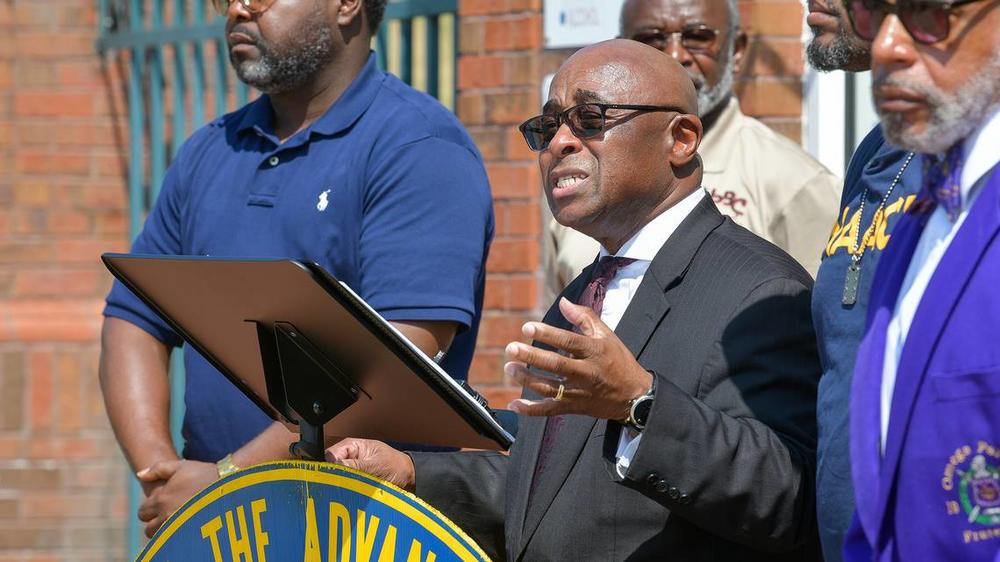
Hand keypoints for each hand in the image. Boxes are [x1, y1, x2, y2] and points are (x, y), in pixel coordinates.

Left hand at [137, 459, 217, 536]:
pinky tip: (186, 526)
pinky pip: (174, 541)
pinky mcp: (190, 533)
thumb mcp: (181, 466)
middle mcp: (166, 514)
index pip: (143, 512)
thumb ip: (158, 469)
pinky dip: (177, 535)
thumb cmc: (204, 473)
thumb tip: (140, 475)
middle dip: (156, 522)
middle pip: (149, 529)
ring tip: (178, 521)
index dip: (150, 509)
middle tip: (169, 514)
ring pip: (161, 537)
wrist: (229, 484)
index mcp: (161, 499)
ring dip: (165, 531)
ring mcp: (178, 526)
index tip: (162, 504)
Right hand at [325, 438, 415, 491]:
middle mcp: (347, 458)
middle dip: (332, 479)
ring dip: (339, 487)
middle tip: (337, 488)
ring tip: (346, 494)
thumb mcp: (376, 464)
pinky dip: (346, 493)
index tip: (329, 478)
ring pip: (335, 480)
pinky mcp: (353, 484)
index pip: (330, 455)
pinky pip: (344, 488)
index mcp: (351, 446)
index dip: (327, 467)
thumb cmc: (396, 466)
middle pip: (329, 469)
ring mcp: (350, 471)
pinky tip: (348, 499)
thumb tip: (335, 466)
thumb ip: (356, 466)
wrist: (409, 478)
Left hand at [505, 297, 651, 419]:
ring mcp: (579, 393)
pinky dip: (531, 410)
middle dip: (532, 356)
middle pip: (556, 365)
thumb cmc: (618, 360)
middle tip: (511, 348)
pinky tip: (513, 404)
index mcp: (594, 351)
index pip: (568, 341)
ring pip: (549, 388)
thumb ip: (584, 317)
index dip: (547, 334)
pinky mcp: (574, 408)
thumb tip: (563, 302)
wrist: (635, 395)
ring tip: (510, 368)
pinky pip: (550, 411)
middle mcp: (586, 372)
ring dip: (527, 379)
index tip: (527, 327)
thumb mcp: (607, 335)